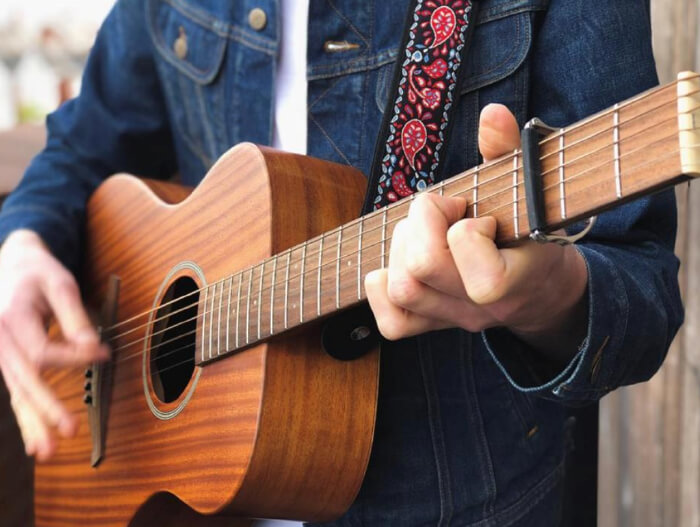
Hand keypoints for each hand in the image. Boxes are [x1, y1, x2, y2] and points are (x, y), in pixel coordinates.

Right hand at [0, 229, 107, 459]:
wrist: (12, 263)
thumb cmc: (39, 272)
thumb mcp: (61, 283)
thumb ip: (74, 316)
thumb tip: (92, 349)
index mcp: (11, 318)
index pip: (42, 353)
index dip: (74, 358)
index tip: (103, 353)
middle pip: (24, 380)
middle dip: (46, 407)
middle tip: (70, 430)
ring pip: (16, 393)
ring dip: (32, 424)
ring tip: (47, 451)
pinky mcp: (7, 362)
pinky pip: (16, 392)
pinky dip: (25, 417)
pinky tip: (34, 441)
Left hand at [365, 104, 587, 355]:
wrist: (542, 289)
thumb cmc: (536, 232)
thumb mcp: (532, 190)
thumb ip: (510, 151)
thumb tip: (492, 115)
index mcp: (516, 277)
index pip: (473, 263)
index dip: (463, 226)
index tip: (476, 213)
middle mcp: (482, 307)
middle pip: (421, 271)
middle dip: (422, 224)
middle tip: (444, 211)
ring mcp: (455, 319)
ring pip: (403, 290)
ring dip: (402, 247)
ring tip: (425, 232)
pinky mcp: (433, 324)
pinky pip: (393, 324)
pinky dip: (382, 289)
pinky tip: (398, 262)